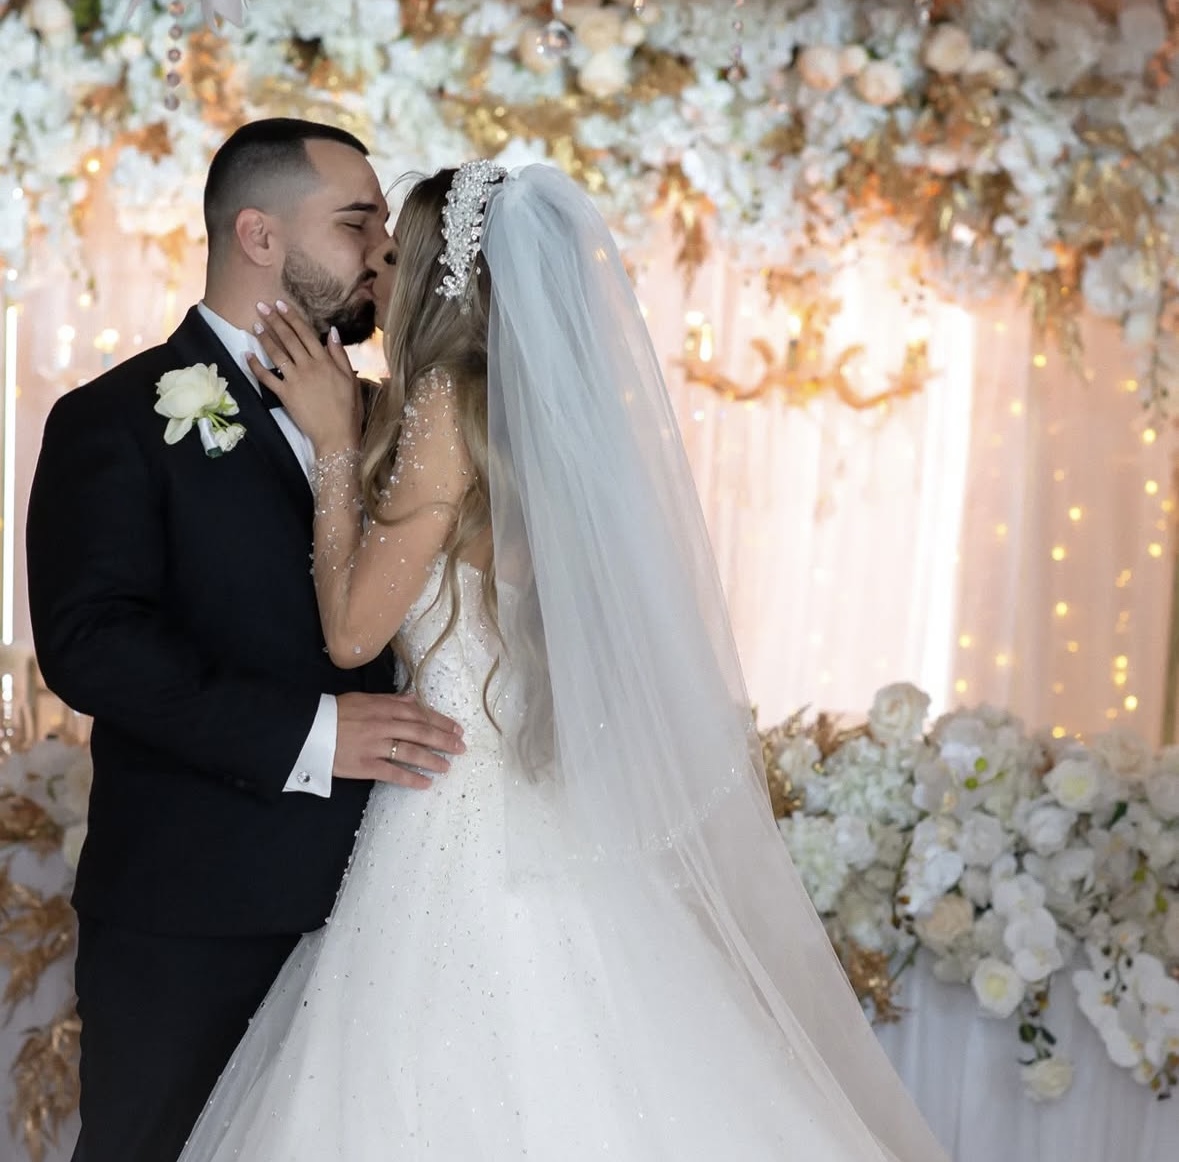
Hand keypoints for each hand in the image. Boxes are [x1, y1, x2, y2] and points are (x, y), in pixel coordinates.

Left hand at [246, 300, 360, 451]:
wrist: (337, 435)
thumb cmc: (348, 409)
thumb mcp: (351, 379)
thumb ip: (340, 355)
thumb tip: (333, 332)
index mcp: (325, 362)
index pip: (306, 334)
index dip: (292, 318)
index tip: (281, 304)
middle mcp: (308, 366)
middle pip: (289, 339)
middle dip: (274, 321)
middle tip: (261, 306)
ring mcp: (295, 380)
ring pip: (277, 354)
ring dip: (264, 338)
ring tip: (254, 325)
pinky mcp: (285, 395)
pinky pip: (267, 378)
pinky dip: (256, 366)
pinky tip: (247, 356)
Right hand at [333, 692, 465, 790]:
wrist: (307, 728)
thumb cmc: (334, 712)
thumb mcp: (364, 699)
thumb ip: (390, 700)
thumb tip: (413, 700)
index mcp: (384, 707)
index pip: (419, 714)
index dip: (440, 722)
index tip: (456, 728)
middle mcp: (383, 725)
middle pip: (421, 732)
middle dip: (444, 740)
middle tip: (461, 747)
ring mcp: (375, 746)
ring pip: (411, 752)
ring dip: (433, 760)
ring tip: (447, 766)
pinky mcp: (365, 765)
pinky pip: (393, 773)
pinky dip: (411, 778)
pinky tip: (426, 783)